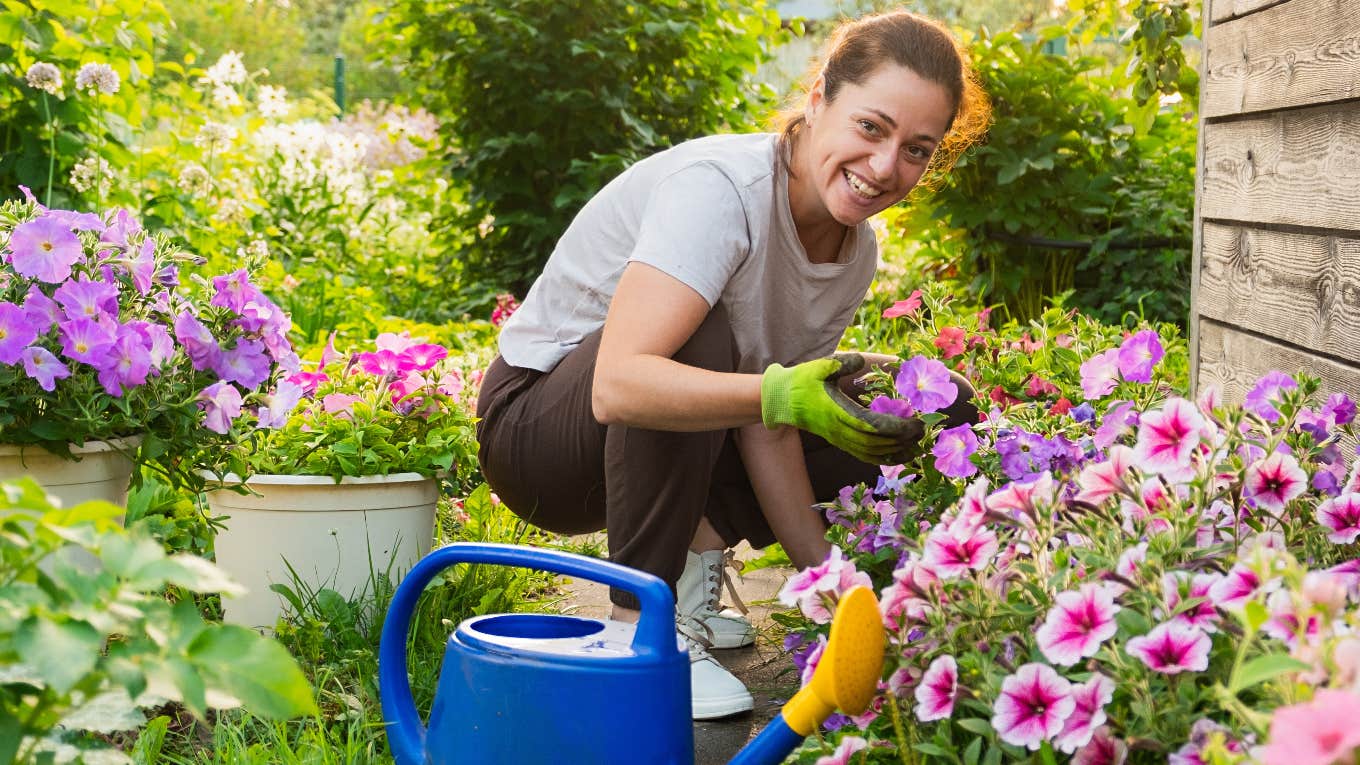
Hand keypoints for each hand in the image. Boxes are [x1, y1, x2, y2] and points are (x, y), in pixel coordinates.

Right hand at [760, 353, 922, 463]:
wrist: (780, 400)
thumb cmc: (801, 381)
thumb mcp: (820, 366)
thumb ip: (841, 363)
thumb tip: (860, 361)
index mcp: (837, 412)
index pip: (873, 426)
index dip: (897, 428)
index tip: (916, 423)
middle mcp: (839, 430)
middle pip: (876, 442)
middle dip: (902, 440)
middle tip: (924, 433)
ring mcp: (838, 438)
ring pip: (871, 452)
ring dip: (895, 452)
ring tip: (916, 449)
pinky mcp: (838, 441)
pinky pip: (862, 455)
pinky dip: (881, 458)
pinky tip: (896, 455)